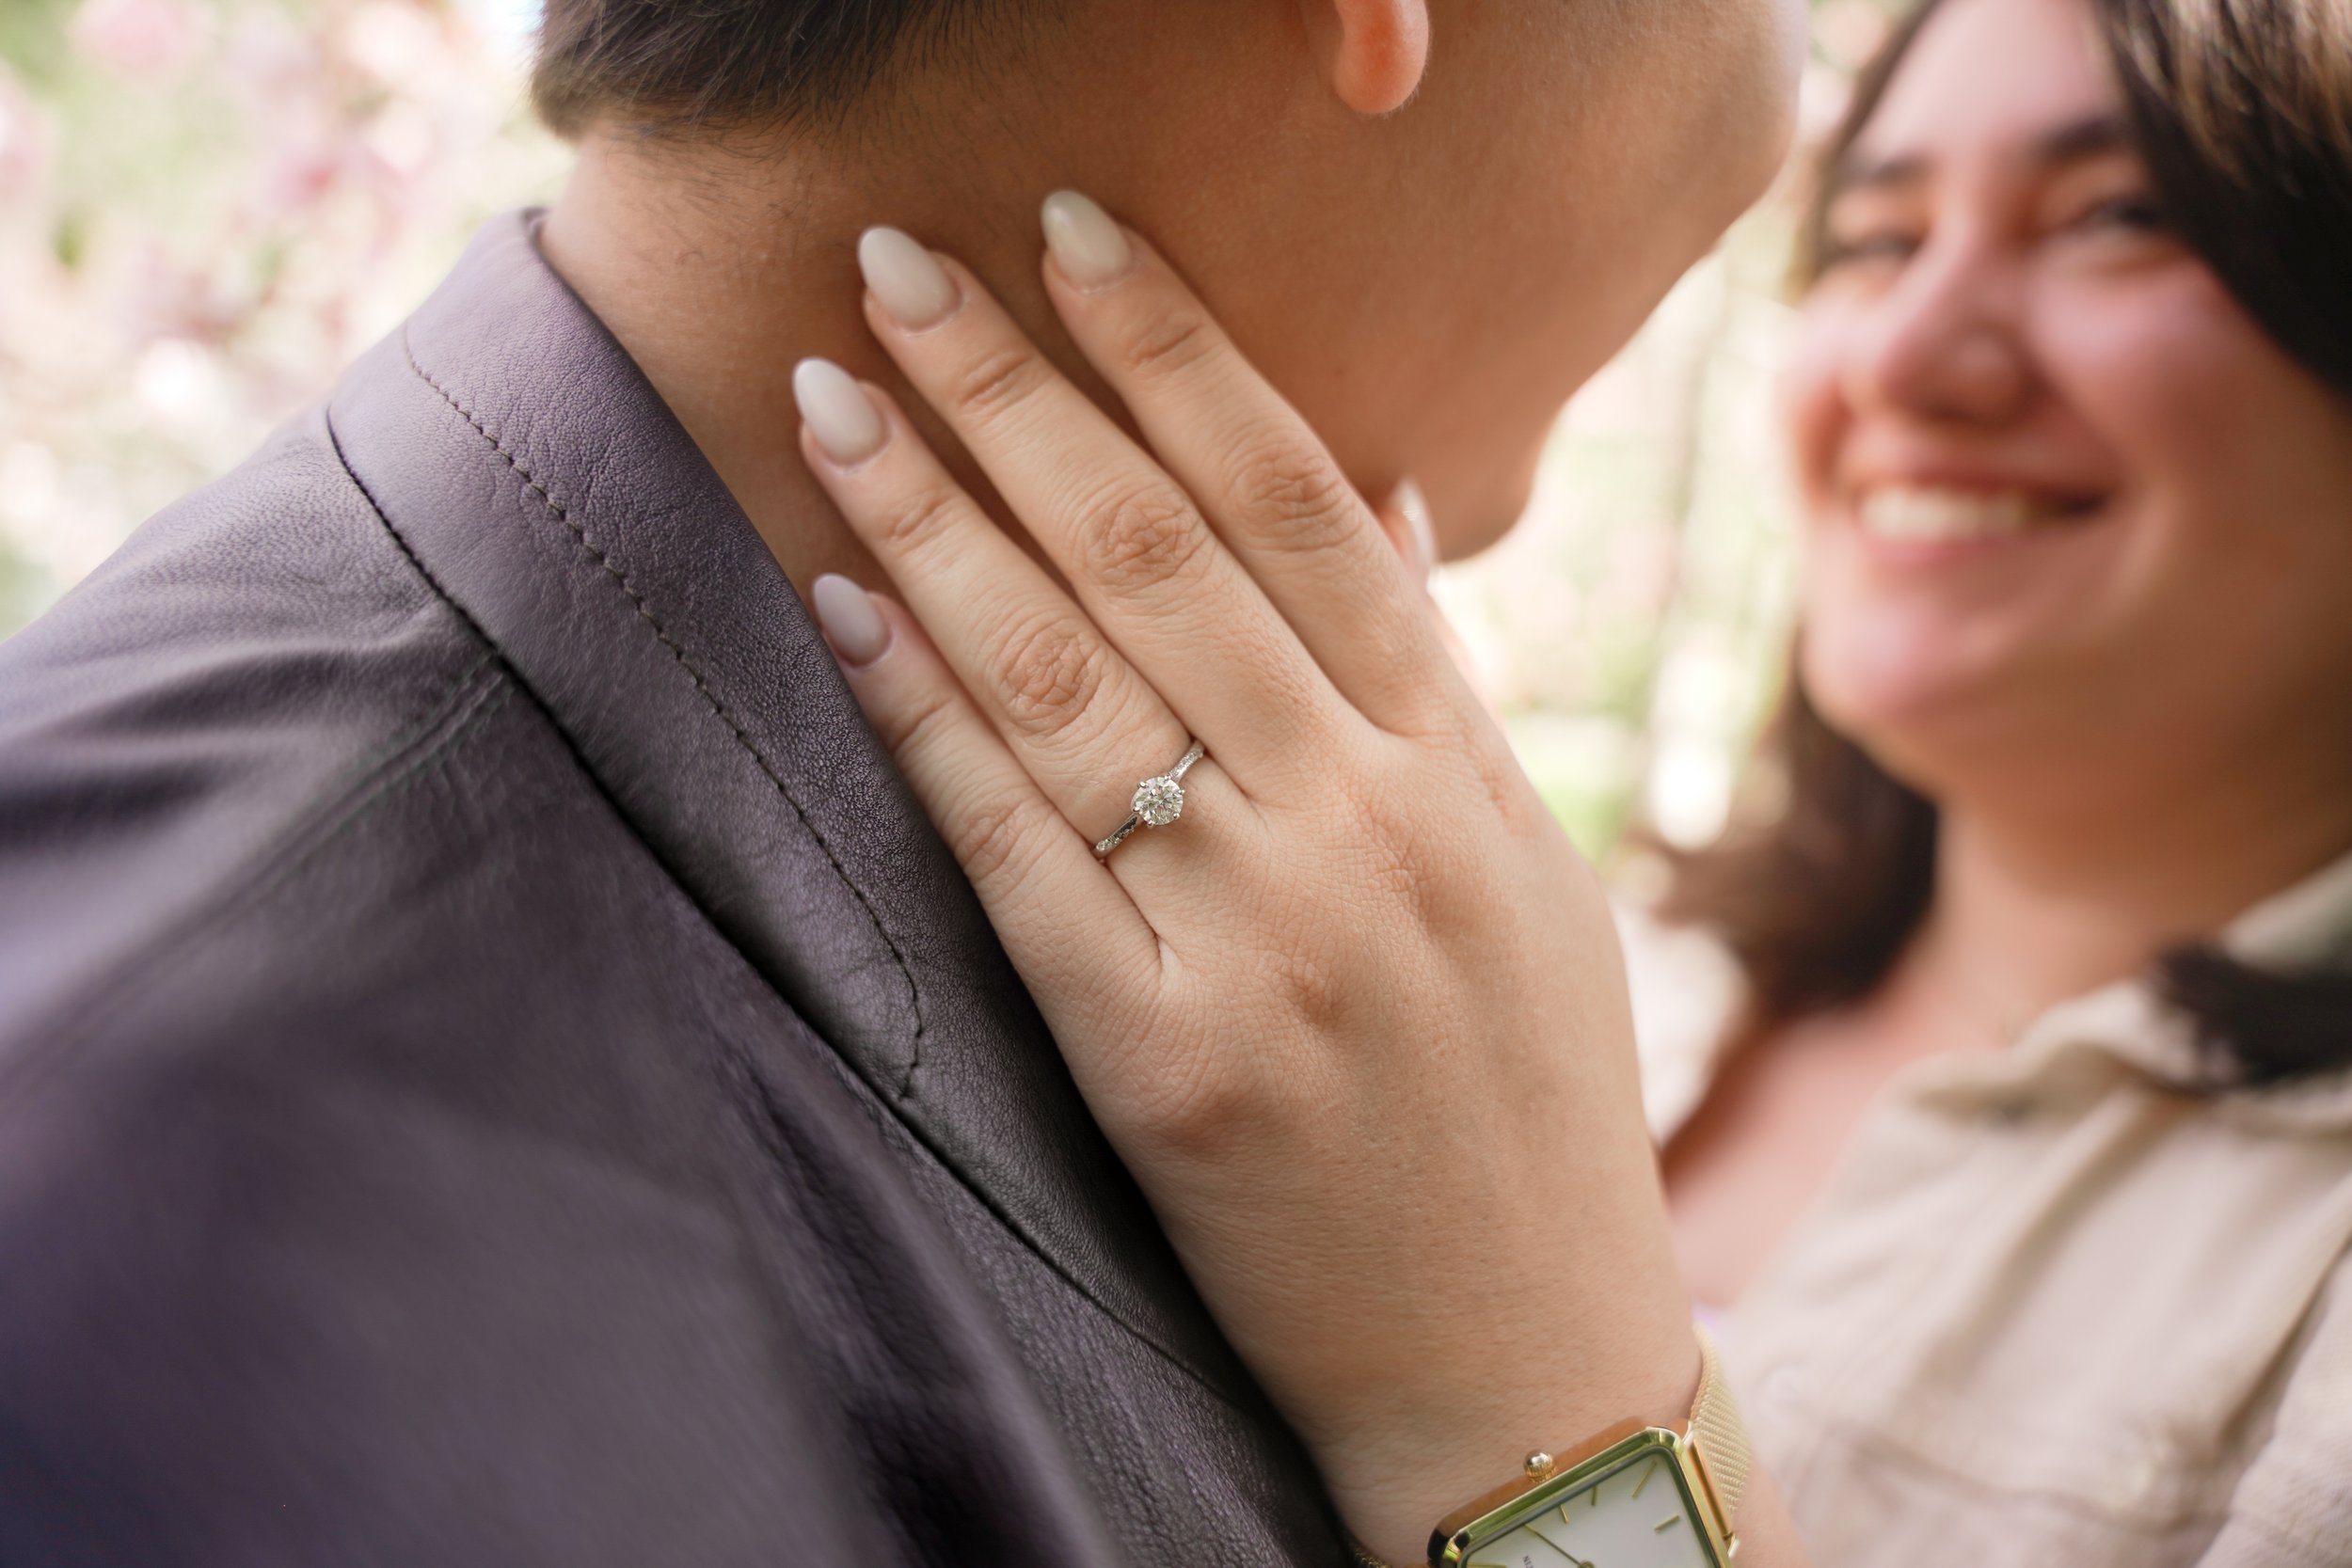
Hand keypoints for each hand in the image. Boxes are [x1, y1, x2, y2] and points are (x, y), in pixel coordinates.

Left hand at [796, 194, 1698, 1562]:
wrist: (1528, 1367)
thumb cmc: (1526, 1114)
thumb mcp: (1528, 872)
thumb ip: (1437, 683)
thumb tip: (1378, 490)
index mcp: (1462, 768)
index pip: (1308, 502)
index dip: (1182, 354)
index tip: (1079, 239)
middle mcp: (1369, 827)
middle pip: (1165, 555)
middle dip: (1017, 392)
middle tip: (901, 268)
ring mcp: (1268, 940)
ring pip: (1074, 675)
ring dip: (937, 518)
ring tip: (837, 400)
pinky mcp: (1164, 1059)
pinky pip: (1019, 850)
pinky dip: (924, 718)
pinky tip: (845, 608)